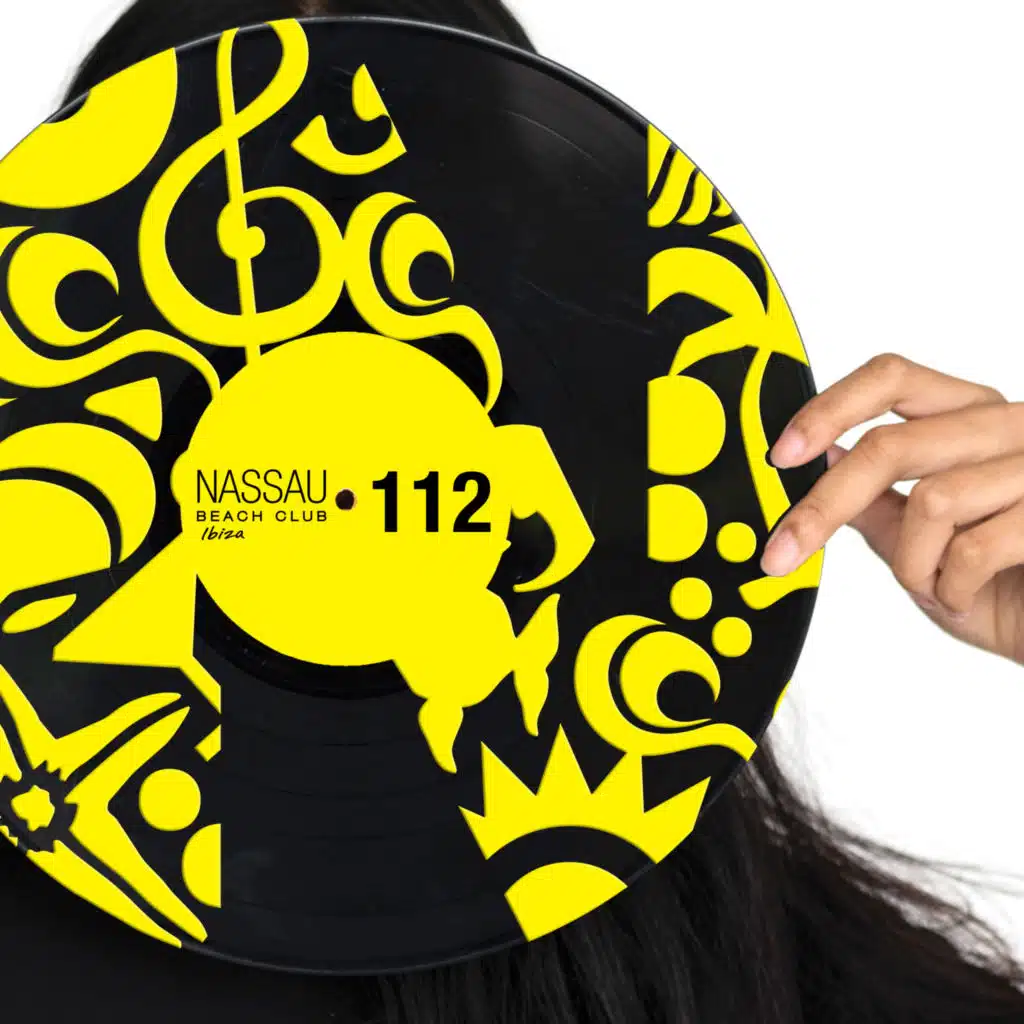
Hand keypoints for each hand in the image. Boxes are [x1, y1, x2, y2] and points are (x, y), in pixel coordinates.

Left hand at [760, 353, 1023, 664]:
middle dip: (824, 508)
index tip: (781, 455)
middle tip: (781, 554)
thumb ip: (876, 498)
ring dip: (912, 564)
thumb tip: (820, 459)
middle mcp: (1011, 425)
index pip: (891, 378)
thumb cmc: (1005, 587)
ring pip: (931, 500)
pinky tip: (964, 598)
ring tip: (933, 588)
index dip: (828, 410)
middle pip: (888, 445)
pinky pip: (973, 549)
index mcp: (972, 416)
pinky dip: (950, 589)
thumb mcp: (922, 542)